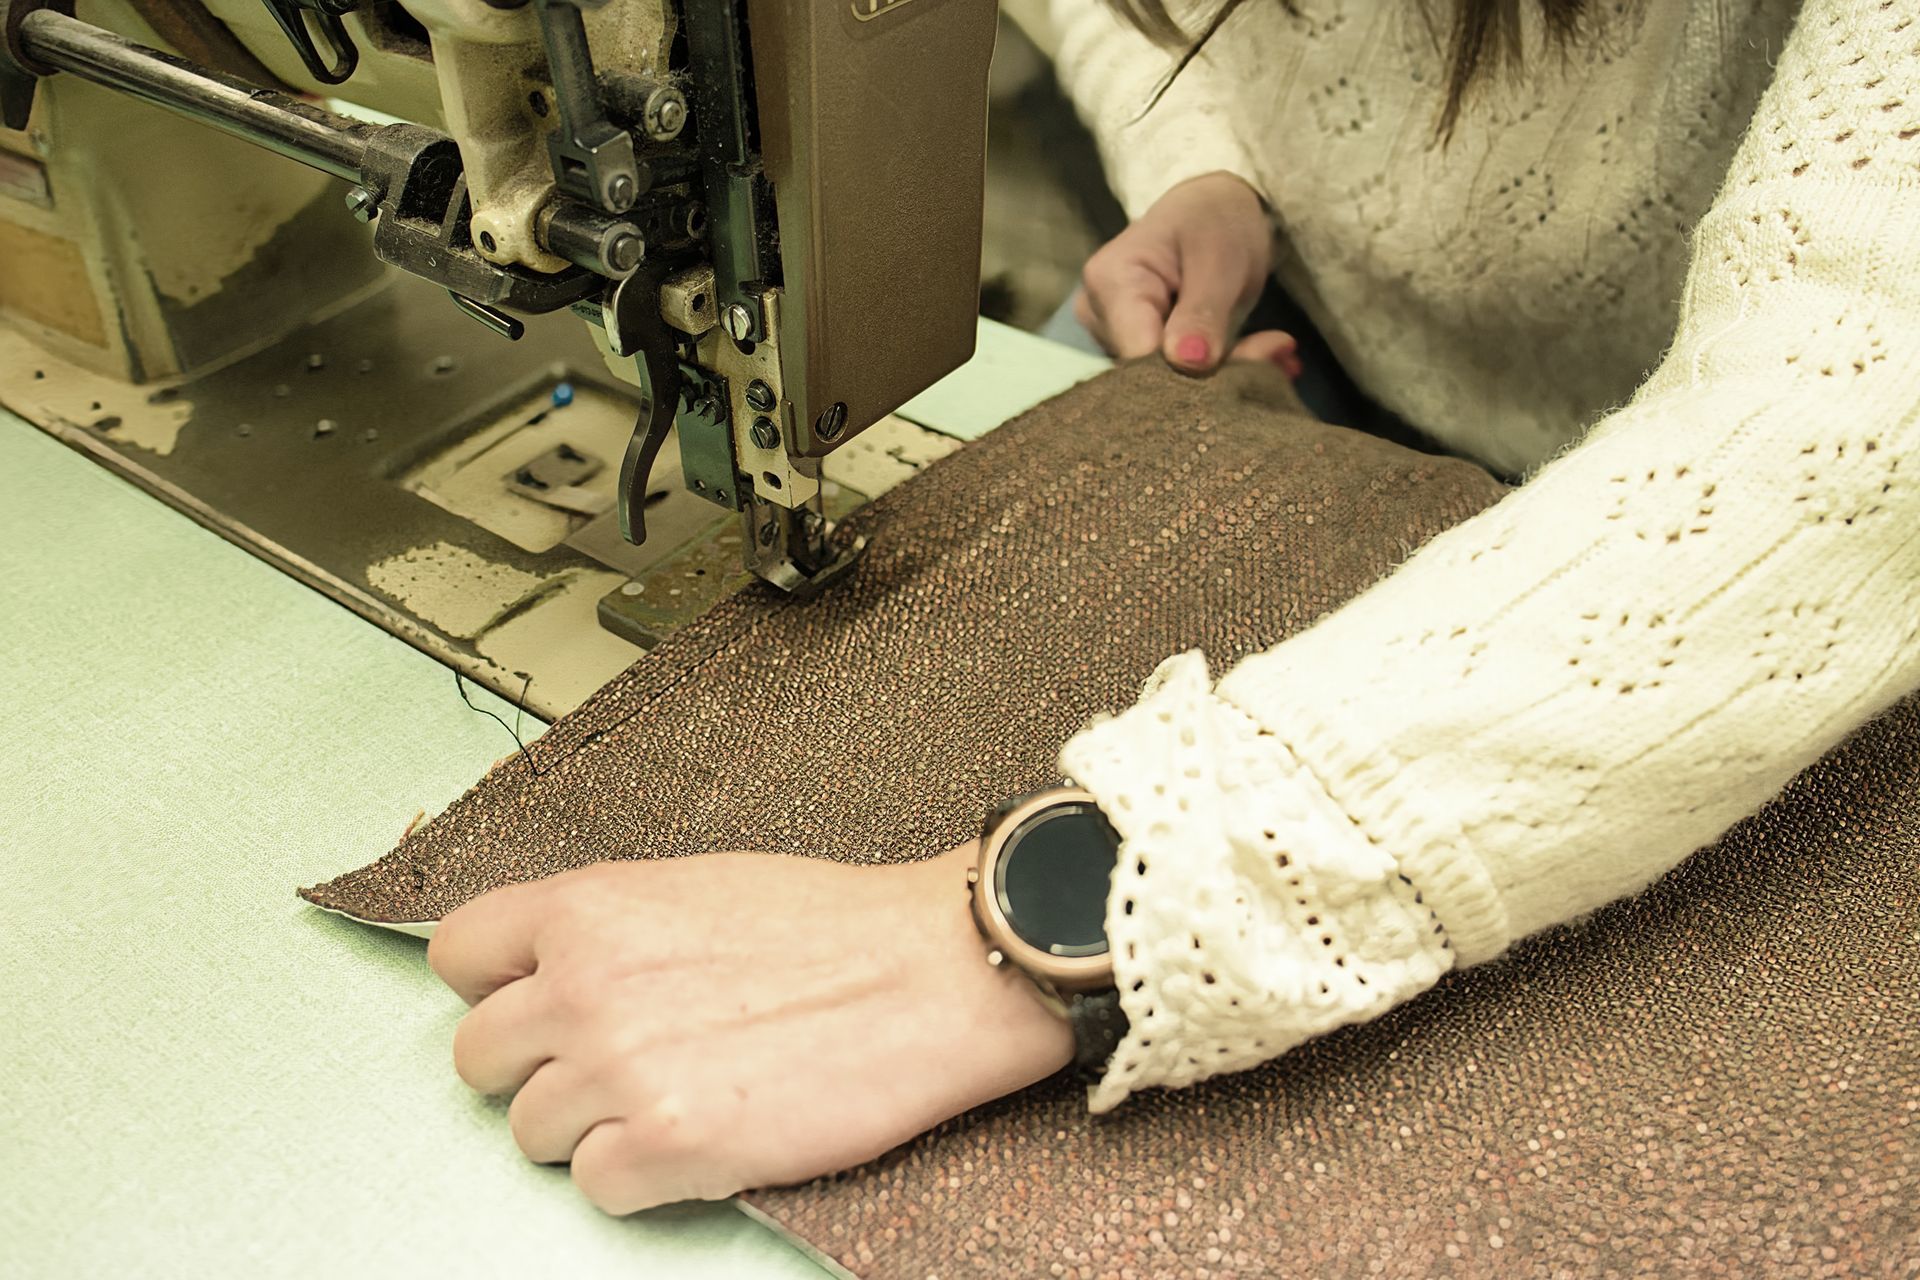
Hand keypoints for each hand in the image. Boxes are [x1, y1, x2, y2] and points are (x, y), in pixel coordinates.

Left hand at [428, 846, 1075, 1213]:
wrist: (932, 971)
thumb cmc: (834, 924)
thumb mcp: (695, 885)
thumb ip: (608, 927)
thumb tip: (551, 970)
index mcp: (589, 908)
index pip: (459, 955)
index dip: (495, 986)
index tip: (532, 1003)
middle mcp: (584, 988)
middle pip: (479, 1059)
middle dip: (537, 1068)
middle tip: (611, 1065)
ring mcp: (619, 1071)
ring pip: (532, 1131)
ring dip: (591, 1125)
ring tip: (673, 1097)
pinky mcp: (667, 1146)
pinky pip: (594, 1185)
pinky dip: (639, 1173)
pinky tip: (700, 1134)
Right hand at [1075, 171, 1301, 376]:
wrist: (1208, 213)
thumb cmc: (1212, 221)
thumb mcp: (1219, 257)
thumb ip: (1203, 312)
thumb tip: (1189, 362)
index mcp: (1110, 284)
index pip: (1140, 355)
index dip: (1191, 371)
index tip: (1255, 358)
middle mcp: (1099, 317)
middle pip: (1153, 374)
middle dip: (1220, 371)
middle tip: (1279, 350)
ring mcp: (1113, 338)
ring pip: (1170, 382)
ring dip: (1228, 371)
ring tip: (1274, 348)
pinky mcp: (1135, 354)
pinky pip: (1178, 377)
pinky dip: (1223, 369)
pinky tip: (1260, 354)